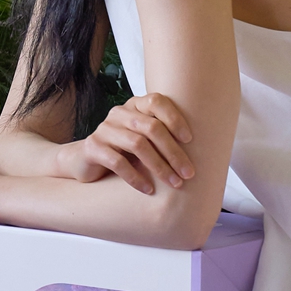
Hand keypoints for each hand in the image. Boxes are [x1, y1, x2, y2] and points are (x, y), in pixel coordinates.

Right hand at [54, 93, 193, 194]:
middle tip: (189, 173)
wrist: (86, 161)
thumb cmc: (124, 151)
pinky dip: (136, 177)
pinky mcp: (93, 148)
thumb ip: (162, 135)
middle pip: (151, 127)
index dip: (175, 118)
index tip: (190, 140)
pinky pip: (117, 162)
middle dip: (173, 152)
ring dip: (159, 166)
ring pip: (137, 144)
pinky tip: (148, 189)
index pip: (157, 101)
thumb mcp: (143, 139)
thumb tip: (204, 147)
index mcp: (134, 106)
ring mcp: (104, 129)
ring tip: (174, 184)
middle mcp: (119, 114)